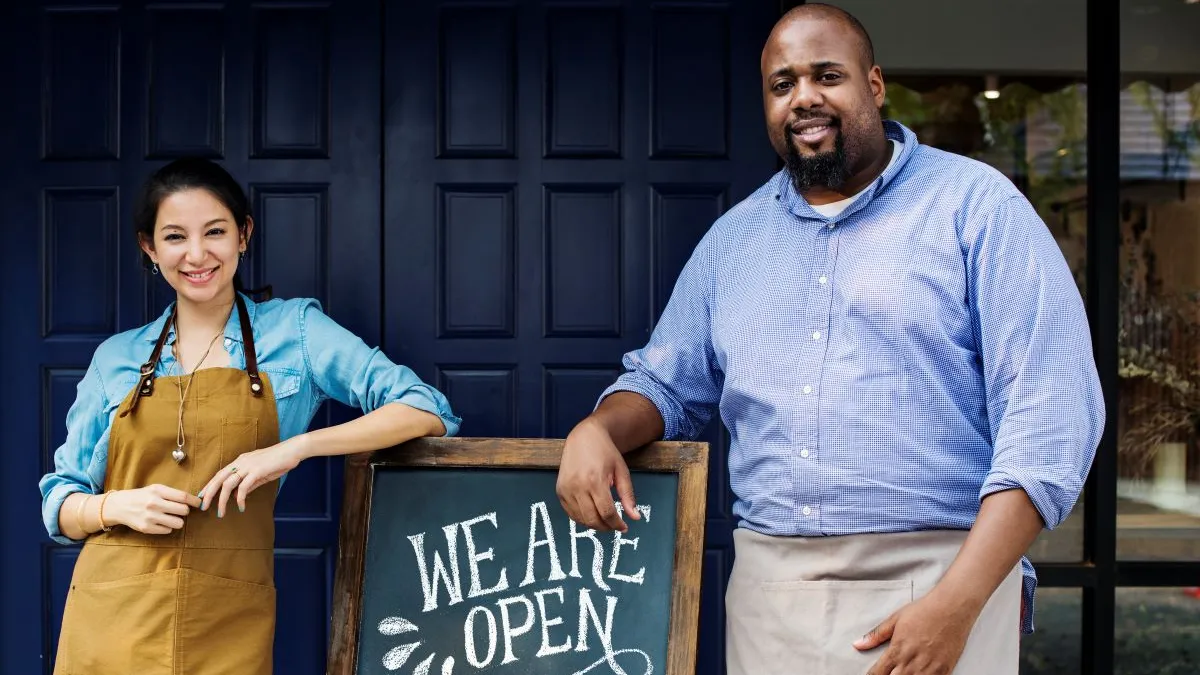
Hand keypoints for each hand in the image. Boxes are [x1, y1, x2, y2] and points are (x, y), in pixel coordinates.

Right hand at [107, 485, 201, 534]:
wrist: (119, 506)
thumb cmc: (142, 496)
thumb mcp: (155, 489)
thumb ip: (172, 494)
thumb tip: (194, 501)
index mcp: (158, 491)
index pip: (183, 497)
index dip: (195, 501)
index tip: (199, 503)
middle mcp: (154, 503)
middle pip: (183, 510)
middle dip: (185, 511)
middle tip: (180, 510)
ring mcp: (150, 517)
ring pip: (178, 523)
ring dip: (178, 521)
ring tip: (171, 517)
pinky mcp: (146, 528)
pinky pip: (168, 530)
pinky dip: (167, 527)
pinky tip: (160, 522)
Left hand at [199, 437, 306, 516]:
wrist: (293, 450)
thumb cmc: (279, 461)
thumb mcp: (261, 473)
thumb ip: (249, 483)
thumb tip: (237, 495)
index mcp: (241, 461)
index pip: (220, 474)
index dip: (209, 485)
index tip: (202, 496)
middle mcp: (241, 462)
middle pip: (219, 478)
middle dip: (209, 493)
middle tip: (202, 506)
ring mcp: (248, 466)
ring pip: (228, 484)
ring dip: (222, 500)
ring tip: (220, 512)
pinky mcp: (257, 471)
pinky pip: (244, 487)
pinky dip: (240, 498)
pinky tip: (241, 507)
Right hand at [555, 418, 639, 532]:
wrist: (584, 437)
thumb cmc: (605, 452)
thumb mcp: (621, 471)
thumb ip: (628, 495)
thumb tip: (635, 517)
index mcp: (595, 480)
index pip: (606, 512)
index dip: (616, 524)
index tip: (624, 527)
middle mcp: (577, 486)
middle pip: (592, 519)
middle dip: (606, 527)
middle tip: (615, 526)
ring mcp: (566, 489)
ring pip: (580, 519)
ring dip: (594, 524)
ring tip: (605, 520)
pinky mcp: (559, 491)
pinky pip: (570, 513)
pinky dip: (582, 518)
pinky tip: (592, 514)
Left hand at [854, 589, 975, 674]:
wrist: (952, 608)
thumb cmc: (924, 611)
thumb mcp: (895, 619)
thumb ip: (876, 635)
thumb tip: (858, 644)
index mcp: (897, 650)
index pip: (878, 673)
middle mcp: (911, 663)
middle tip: (887, 673)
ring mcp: (929, 669)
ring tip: (903, 672)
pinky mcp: (944, 671)